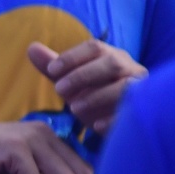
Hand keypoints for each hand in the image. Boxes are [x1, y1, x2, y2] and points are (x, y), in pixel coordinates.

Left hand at [28, 40, 145, 134]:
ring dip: (97, 96)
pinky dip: (115, 119)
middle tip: (59, 91)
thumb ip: (53, 66)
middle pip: (112, 63)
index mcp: (112, 56)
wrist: (116, 122)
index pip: (95, 47)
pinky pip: (134, 114)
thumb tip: (31, 47)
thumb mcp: (70, 82)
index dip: (72, 57)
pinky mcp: (143, 113)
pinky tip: (96, 126)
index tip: (51, 71)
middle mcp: (130, 69)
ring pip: (126, 86)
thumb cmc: (92, 96)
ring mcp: (141, 91)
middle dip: (83, 75)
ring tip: (74, 108)